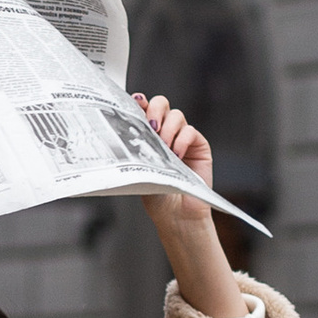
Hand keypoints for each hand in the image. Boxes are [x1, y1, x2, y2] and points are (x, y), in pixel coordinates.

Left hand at [135, 94, 247, 317]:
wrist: (175, 214)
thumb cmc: (155, 193)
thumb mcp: (139, 167)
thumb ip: (134, 147)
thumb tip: (118, 130)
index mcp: (149, 134)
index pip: (144, 109)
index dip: (140, 102)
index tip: (135, 104)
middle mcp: (166, 132)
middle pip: (162, 103)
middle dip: (155, 110)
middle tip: (150, 127)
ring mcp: (183, 137)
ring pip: (176, 115)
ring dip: (167, 128)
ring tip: (163, 147)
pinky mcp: (199, 146)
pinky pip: (191, 131)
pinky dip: (182, 140)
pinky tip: (175, 155)